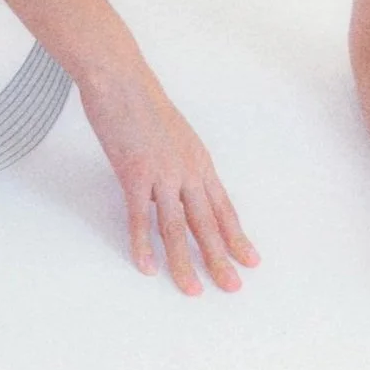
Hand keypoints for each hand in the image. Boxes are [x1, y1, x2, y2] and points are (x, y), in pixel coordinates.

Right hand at [78, 71, 258, 294]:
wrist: (119, 79)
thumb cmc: (140, 100)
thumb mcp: (171, 132)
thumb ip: (177, 160)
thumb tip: (174, 181)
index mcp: (198, 161)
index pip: (223, 207)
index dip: (237, 236)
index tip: (250, 260)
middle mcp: (187, 170)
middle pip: (208, 224)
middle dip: (221, 258)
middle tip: (232, 286)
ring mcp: (162, 173)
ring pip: (178, 227)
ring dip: (185, 262)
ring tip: (192, 290)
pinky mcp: (134, 174)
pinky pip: (140, 217)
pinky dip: (143, 245)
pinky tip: (147, 266)